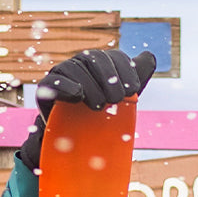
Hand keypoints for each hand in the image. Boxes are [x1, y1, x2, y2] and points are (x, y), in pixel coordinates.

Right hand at [19, 49, 156, 168]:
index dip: (126, 71)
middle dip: (110, 79)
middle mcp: (81, 64)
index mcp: (100, 64)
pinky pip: (56, 82)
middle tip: (116, 100)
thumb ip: (136, 77)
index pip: (116, 58)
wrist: (73, 139)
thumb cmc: (100, 115)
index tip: (133, 90)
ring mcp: (62, 74)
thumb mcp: (121, 97)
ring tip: (98, 106)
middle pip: (96, 59)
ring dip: (92, 87)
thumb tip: (151, 57)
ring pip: (76, 69)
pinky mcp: (46, 89)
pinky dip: (68, 87)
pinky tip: (78, 96)